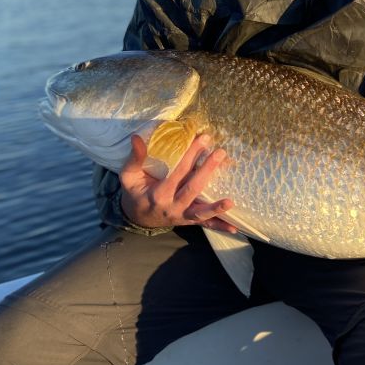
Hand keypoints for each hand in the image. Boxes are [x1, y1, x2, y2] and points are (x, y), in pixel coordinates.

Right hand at [119, 133, 237, 232]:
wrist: (137, 216)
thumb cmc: (135, 192)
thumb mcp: (129, 176)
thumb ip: (135, 158)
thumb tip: (136, 137)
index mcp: (158, 194)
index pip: (177, 173)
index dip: (190, 155)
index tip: (203, 139)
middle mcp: (172, 207)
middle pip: (192, 189)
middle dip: (207, 170)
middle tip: (220, 152)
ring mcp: (182, 216)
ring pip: (200, 213)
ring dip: (216, 208)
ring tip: (231, 201)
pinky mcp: (189, 221)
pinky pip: (205, 225)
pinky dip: (220, 226)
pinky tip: (234, 228)